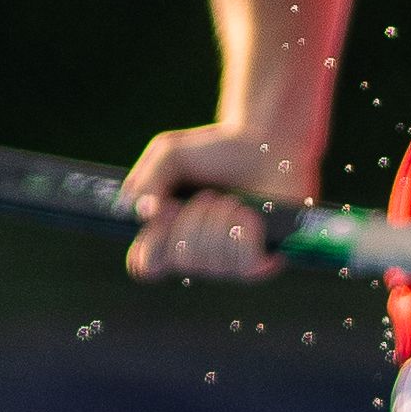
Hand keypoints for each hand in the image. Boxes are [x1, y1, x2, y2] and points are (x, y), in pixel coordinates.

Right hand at [122, 125, 303, 281]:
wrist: (265, 145)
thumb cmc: (217, 152)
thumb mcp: (170, 153)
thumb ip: (148, 180)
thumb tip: (144, 215)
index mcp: (167, 232)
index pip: (146, 266)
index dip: (150, 250)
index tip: (162, 217)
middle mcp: (195, 253)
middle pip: (181, 260)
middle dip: (193, 219)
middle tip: (207, 195)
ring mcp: (227, 262)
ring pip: (213, 261)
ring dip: (221, 220)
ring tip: (231, 199)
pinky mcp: (259, 262)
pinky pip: (245, 265)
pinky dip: (245, 232)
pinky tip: (248, 214)